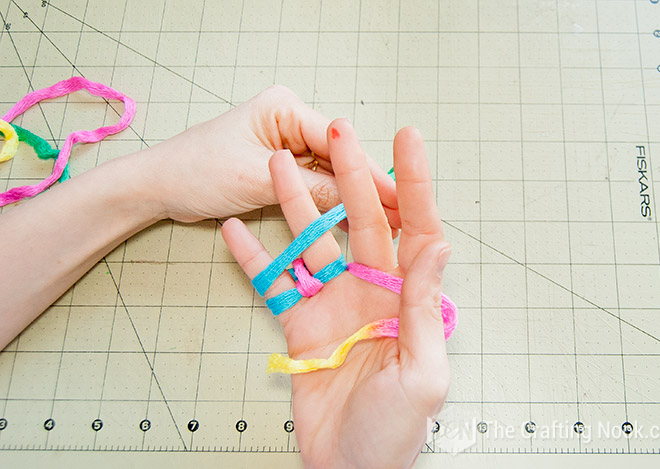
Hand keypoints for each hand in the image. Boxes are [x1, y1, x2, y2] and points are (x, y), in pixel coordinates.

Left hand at [137, 85, 397, 222]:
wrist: (158, 187)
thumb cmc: (196, 172)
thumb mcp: (257, 182)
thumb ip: (312, 191)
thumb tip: (359, 204)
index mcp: (284, 108)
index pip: (337, 141)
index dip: (369, 173)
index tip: (396, 200)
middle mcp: (289, 121)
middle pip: (338, 157)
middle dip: (364, 187)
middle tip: (398, 215)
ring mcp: (285, 144)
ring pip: (328, 172)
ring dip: (349, 198)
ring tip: (383, 222)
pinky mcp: (279, 167)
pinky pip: (312, 183)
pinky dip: (327, 202)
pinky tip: (350, 219)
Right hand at [222, 119, 450, 467]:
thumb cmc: (395, 431)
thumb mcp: (422, 370)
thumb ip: (424, 306)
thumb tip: (439, 243)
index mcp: (407, 299)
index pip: (416, 229)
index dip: (414, 183)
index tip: (407, 138)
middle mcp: (371, 292)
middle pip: (359, 222)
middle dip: (348, 175)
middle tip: (335, 131)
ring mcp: (333, 305)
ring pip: (312, 243)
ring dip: (294, 205)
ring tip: (277, 165)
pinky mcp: (301, 326)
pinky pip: (274, 284)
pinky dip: (254, 257)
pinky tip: (235, 229)